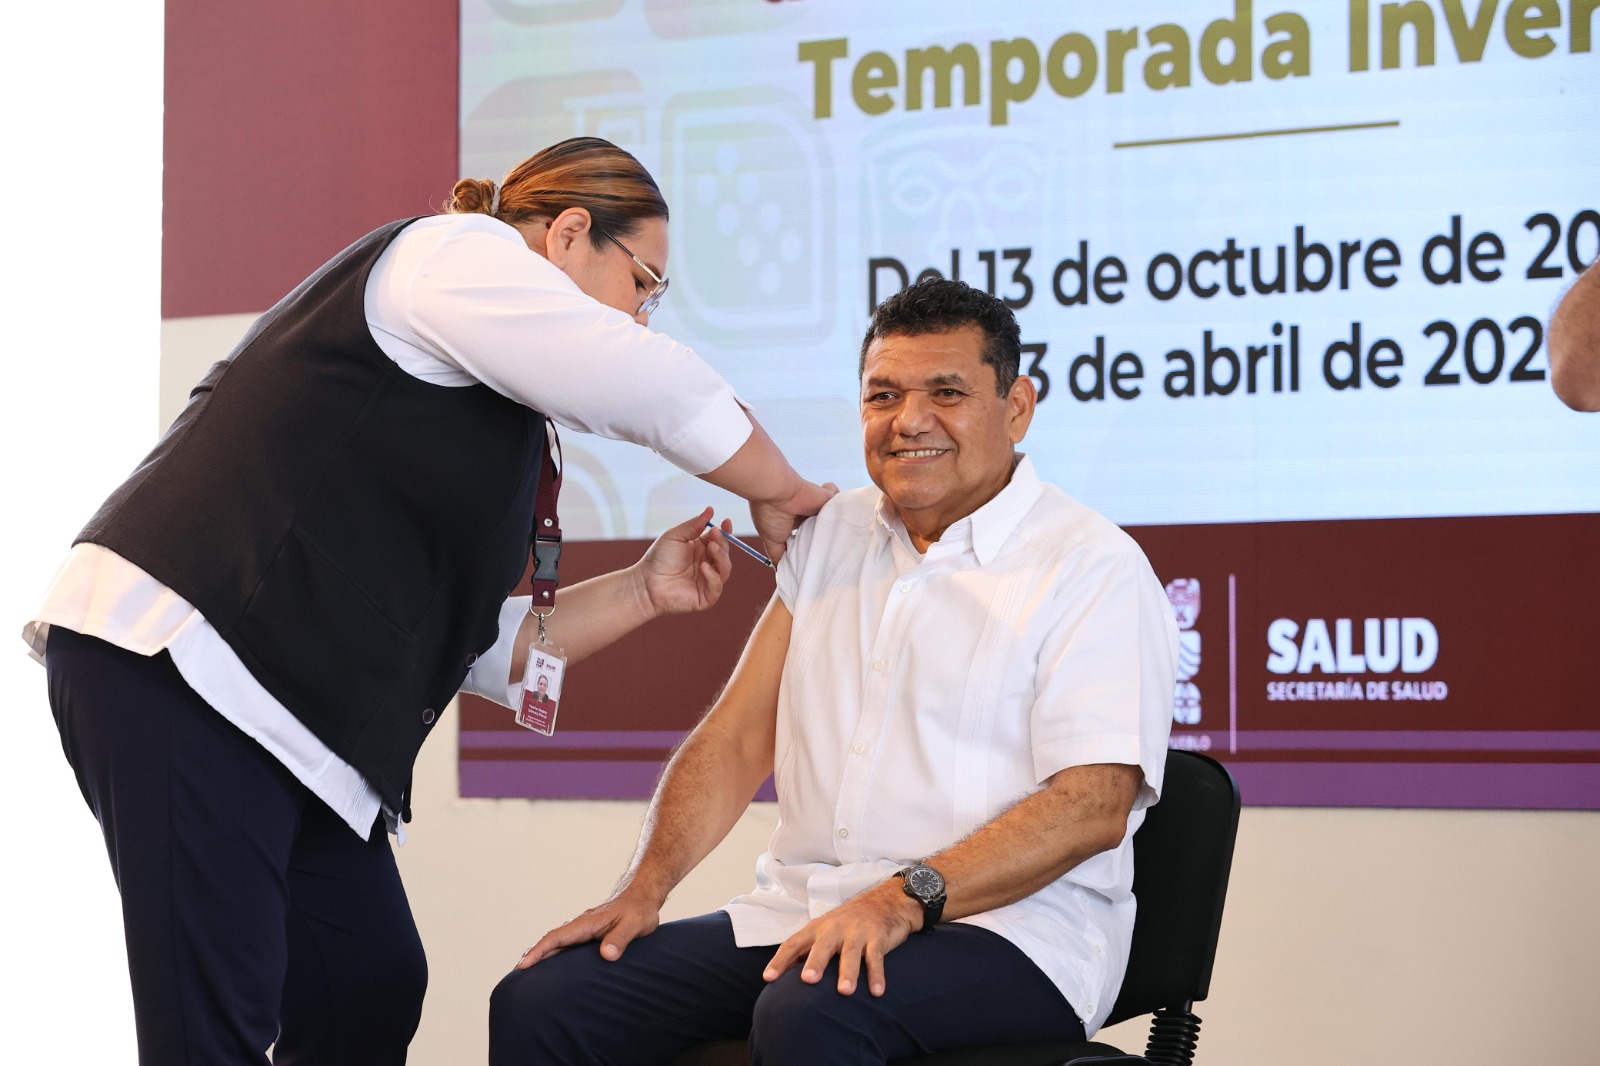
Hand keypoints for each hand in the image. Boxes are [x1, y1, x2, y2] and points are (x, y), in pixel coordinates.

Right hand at [516, 890, 662, 969]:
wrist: (643, 897)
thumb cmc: (639, 911)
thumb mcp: (634, 925)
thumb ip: (620, 938)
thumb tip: (606, 955)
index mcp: (586, 923)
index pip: (556, 937)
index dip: (539, 951)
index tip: (523, 964)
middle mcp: (580, 925)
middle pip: (550, 941)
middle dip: (533, 955)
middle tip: (516, 974)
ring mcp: (583, 930)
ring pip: (557, 943)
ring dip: (542, 955)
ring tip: (527, 973)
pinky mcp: (588, 934)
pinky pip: (566, 945)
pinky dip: (554, 954)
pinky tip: (553, 967)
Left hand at [635, 507, 734, 616]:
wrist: (646, 582)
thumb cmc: (658, 559)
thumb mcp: (675, 536)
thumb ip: (693, 525)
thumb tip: (710, 509)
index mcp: (701, 550)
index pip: (719, 540)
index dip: (725, 531)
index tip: (726, 521)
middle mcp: (707, 564)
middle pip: (724, 553)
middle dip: (722, 542)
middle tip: (715, 534)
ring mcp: (707, 581)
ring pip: (724, 569)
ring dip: (721, 557)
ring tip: (712, 548)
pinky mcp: (705, 597)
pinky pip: (716, 587)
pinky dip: (713, 576)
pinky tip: (703, 567)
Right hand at [750, 480, 836, 564]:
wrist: (777, 492)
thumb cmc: (770, 514)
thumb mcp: (772, 542)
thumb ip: (778, 557)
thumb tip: (782, 573)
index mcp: (793, 522)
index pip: (808, 537)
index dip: (813, 546)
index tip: (819, 561)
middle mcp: (807, 514)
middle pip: (822, 530)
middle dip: (827, 541)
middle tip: (834, 557)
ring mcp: (818, 506)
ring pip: (834, 519)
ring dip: (836, 528)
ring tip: (842, 543)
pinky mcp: (828, 497)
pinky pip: (841, 504)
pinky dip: (842, 509)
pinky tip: (842, 521)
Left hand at [761, 879, 922, 996]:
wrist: (884, 901)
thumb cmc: (847, 922)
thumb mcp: (824, 930)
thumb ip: (804, 950)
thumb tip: (779, 973)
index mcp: (817, 928)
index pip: (794, 943)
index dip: (781, 960)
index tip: (769, 978)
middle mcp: (835, 929)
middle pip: (822, 946)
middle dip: (815, 962)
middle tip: (808, 980)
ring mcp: (857, 932)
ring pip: (851, 953)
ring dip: (848, 972)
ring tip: (844, 991)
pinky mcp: (877, 937)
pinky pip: (876, 957)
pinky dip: (876, 974)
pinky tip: (876, 992)